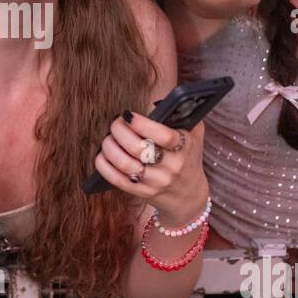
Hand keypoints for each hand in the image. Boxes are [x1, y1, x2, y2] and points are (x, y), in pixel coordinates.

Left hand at [91, 111, 208, 225]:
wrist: (188, 194)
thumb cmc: (188, 157)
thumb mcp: (194, 135)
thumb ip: (184, 114)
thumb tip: (156, 103)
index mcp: (184, 148)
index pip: (163, 136)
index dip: (142, 124)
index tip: (128, 115)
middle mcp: (170, 167)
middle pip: (138, 148)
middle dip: (119, 132)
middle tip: (115, 124)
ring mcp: (156, 182)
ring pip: (125, 164)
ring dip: (109, 147)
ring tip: (108, 139)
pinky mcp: (142, 193)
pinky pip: (117, 180)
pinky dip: (104, 166)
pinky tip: (102, 155)